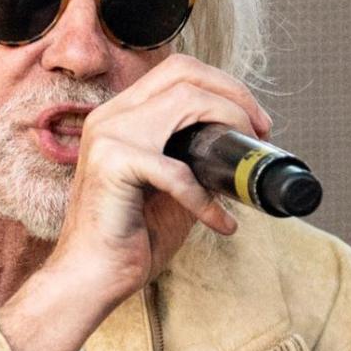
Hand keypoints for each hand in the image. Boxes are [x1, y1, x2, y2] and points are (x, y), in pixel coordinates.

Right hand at [36, 54, 266, 309]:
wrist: (89, 279)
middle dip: (234, 94)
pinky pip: (179, 170)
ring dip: (229, 122)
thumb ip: (194, 160)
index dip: (223, 86)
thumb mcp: (168, 188)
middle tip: (261, 130)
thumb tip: (240, 151)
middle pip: (184, 71)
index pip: (177, 71)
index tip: (253, 120)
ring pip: (185, 99)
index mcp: (120, 116)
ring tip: (244, 164)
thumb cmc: (128, 238)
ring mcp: (108, 136)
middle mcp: (111, 116)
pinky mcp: (114, 165)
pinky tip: (221, 223)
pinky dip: (206, 199)